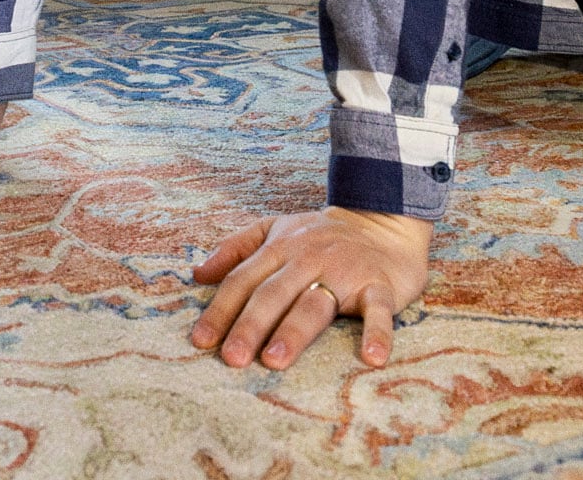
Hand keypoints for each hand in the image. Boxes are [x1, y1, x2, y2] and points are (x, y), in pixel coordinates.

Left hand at [191, 207, 429, 370]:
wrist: (384, 221)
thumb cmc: (323, 235)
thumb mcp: (277, 229)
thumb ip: (236, 248)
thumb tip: (198, 274)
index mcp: (280, 247)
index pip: (243, 280)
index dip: (220, 310)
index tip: (201, 341)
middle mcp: (308, 258)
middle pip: (273, 294)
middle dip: (250, 325)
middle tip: (232, 358)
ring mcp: (344, 272)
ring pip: (315, 303)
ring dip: (294, 332)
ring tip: (275, 361)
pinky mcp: (379, 285)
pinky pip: (378, 310)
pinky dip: (377, 333)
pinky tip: (372, 358)